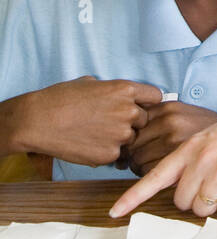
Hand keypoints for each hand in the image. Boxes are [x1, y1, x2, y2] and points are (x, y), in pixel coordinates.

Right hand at [15, 77, 162, 167]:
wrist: (38, 121)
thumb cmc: (61, 98)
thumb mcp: (91, 83)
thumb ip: (114, 91)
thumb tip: (125, 96)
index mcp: (125, 90)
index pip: (155, 96)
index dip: (147, 102)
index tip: (139, 106)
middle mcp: (128, 112)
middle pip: (144, 120)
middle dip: (132, 122)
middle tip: (108, 121)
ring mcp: (120, 135)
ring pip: (131, 138)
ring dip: (120, 138)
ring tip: (95, 132)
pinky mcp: (110, 155)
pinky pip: (117, 153)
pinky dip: (106, 151)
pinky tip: (88, 143)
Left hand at [109, 106, 216, 218]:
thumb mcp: (211, 137)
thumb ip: (191, 158)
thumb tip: (178, 189)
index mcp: (191, 147)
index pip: (155, 176)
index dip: (133, 197)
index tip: (115, 212)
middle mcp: (202, 159)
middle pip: (182, 201)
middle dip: (196, 200)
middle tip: (214, 183)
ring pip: (203, 208)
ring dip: (216, 202)